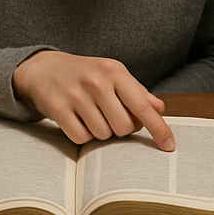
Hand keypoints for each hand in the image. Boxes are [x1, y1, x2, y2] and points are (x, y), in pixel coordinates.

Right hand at [12, 51, 174, 151]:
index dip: (158, 128)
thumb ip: (138, 93)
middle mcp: (97, 82)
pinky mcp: (57, 109)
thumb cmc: (87, 74)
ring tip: (94, 115)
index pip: (142, 106)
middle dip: (122, 128)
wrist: (44, 69)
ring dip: (102, 132)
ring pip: (103, 134)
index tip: (170, 145)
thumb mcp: (114, 75)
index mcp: (116, 72)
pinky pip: (81, 138)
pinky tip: (79, 120)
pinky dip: (83, 136)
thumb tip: (160, 109)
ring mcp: (76, 95)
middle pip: (123, 126)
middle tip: (112, 116)